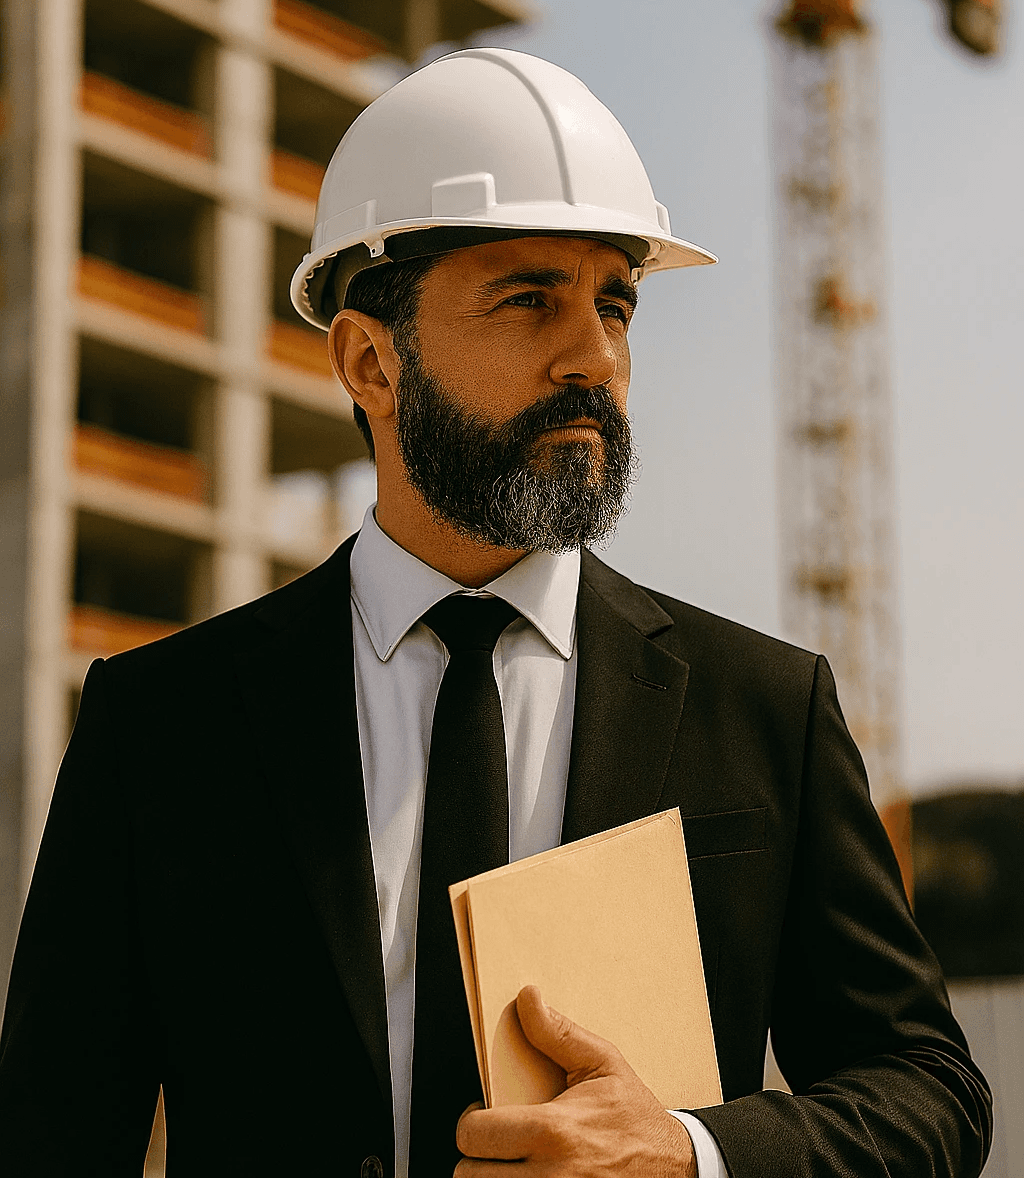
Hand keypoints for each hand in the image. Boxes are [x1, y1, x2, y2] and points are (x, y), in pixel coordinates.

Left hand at [455, 985, 696, 1175]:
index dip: (471, 1123)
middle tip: (495, 1145)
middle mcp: (551, 1175)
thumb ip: (557, 1032)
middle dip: (476, 1158)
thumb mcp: (602, 1062)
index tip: (483, 1117)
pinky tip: (529, 1175)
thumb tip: (527, 997)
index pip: (474, 1135)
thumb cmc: (634, 1114)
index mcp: (554, 1130)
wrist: (676, 1165)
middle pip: (469, 1176)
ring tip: (509, 1164)